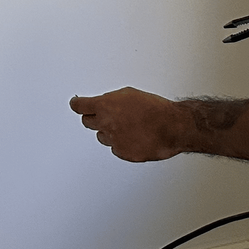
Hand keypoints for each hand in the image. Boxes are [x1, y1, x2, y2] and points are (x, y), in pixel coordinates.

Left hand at [69, 87, 189, 161]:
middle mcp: (106, 124)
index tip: (76, 104)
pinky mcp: (124, 154)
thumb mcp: (128, 94)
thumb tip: (106, 103)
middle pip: (87, 122)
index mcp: (104, 106)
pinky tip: (132, 138)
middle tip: (102, 115)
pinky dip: (120, 144)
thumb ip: (111, 100)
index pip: (79, 106)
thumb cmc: (155, 109)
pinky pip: (115, 148)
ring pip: (101, 136)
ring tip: (125, 127)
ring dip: (108, 132)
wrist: (172, 127)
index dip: (77, 104)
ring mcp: (114, 140)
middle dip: (93, 118)